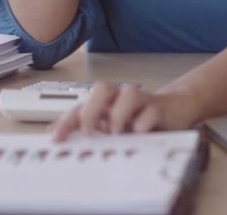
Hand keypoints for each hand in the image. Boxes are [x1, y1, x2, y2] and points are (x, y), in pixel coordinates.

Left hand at [48, 84, 199, 141]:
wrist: (174, 110)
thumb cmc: (139, 121)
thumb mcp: (111, 129)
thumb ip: (85, 129)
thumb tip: (51, 134)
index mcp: (106, 105)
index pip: (81, 106)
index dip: (66, 120)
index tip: (55, 138)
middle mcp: (121, 100)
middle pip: (102, 90)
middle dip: (91, 110)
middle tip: (88, 131)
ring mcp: (141, 102)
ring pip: (128, 93)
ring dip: (119, 113)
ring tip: (117, 132)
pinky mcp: (159, 109)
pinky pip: (150, 110)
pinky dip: (143, 122)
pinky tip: (139, 133)